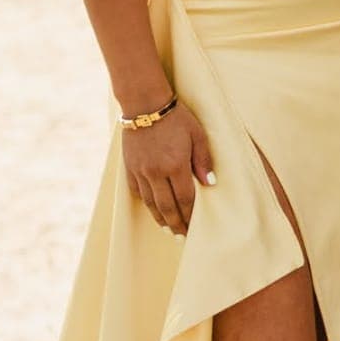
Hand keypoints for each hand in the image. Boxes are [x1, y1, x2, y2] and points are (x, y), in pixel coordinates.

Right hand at [123, 102, 215, 232]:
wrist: (145, 105)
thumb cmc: (176, 118)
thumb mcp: (197, 135)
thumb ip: (203, 160)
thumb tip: (209, 184)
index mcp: (175, 165)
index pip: (185, 199)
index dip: (191, 215)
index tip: (195, 227)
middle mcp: (156, 172)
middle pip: (167, 206)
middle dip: (176, 224)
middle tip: (182, 236)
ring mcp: (140, 171)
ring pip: (151, 202)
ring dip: (160, 218)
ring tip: (168, 228)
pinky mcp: (129, 167)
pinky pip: (137, 191)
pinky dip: (146, 202)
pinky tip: (152, 208)